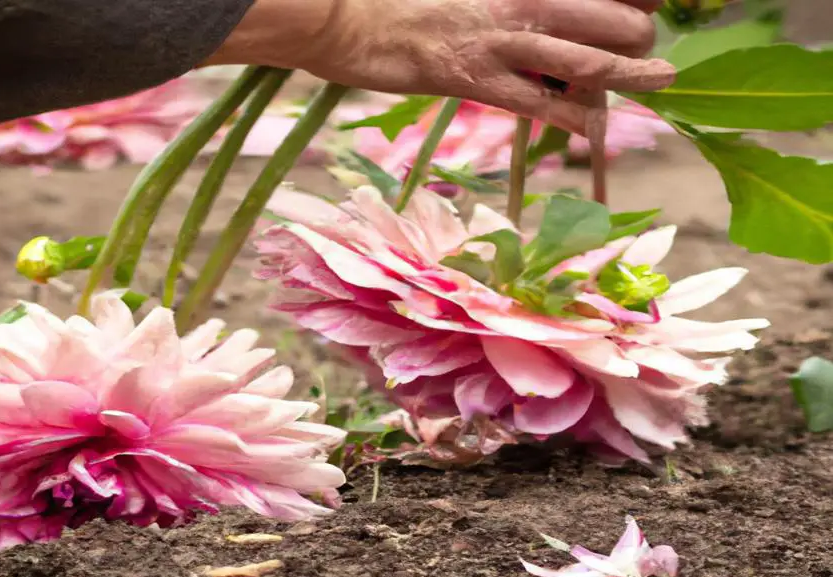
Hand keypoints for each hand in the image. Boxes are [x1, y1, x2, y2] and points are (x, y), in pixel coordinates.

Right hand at [208, 0, 674, 135]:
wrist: (347, 18)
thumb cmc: (404, 2)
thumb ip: (513, 3)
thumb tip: (540, 17)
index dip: (631, 3)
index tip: (638, 15)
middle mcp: (525, 2)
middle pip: (614, 18)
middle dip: (639, 39)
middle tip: (644, 58)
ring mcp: (504, 41)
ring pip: (592, 60)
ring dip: (634, 74)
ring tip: (662, 80)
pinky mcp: (478, 79)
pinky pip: (544, 104)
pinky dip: (574, 120)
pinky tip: (590, 131)